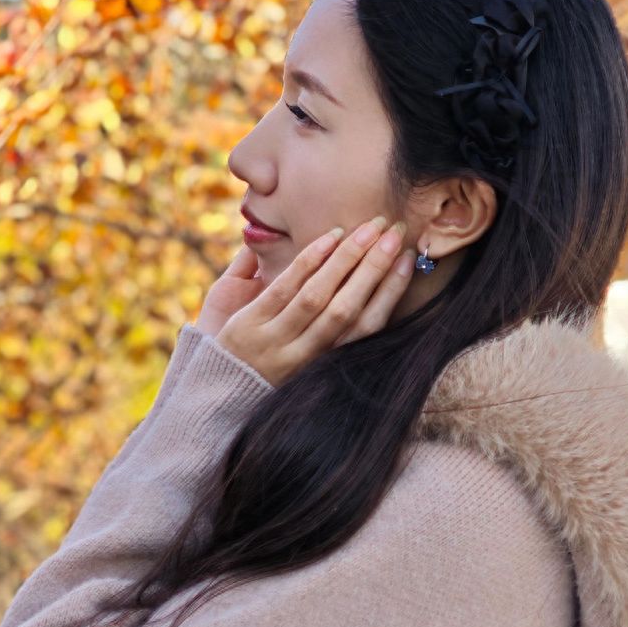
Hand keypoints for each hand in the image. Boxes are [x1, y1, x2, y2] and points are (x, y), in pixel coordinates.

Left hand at [209, 215, 412, 387]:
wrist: (218, 398)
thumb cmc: (269, 372)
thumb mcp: (306, 359)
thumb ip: (333, 329)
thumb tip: (371, 289)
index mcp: (326, 362)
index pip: (368, 326)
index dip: (391, 292)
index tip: (410, 261)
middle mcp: (306, 355)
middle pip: (348, 309)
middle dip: (375, 268)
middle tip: (395, 233)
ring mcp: (277, 340)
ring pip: (319, 297)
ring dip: (347, 259)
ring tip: (368, 228)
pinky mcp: (250, 326)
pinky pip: (285, 289)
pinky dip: (309, 262)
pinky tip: (330, 238)